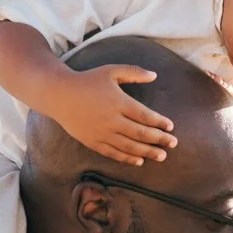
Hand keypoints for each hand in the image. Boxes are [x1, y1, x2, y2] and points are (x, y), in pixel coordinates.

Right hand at [49, 65, 178, 164]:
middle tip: (173, 144)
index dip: (160, 123)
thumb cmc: (87, 80)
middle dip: (159, 139)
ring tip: (162, 156)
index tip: (170, 127)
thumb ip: (133, 72)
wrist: (59, 94)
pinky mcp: (93, 141)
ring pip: (129, 146)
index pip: (145, 116)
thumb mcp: (111, 71)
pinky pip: (113, 153)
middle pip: (141, 133)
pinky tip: (139, 161)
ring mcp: (102, 133)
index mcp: (119, 102)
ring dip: (147, 152)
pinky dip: (127, 158)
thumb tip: (155, 75)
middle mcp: (112, 119)